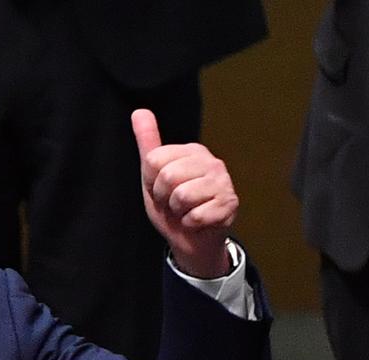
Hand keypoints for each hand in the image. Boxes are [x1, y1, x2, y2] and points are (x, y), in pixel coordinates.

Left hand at [131, 109, 237, 277]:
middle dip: (164, 198)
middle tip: (174, 203)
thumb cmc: (172, 207)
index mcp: (191, 151)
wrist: (190, 239)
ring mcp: (223, 182)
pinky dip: (191, 224)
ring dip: (178, 212)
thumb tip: (139, 111)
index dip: (151, 182)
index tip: (162, 190)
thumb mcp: (152, 175)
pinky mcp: (230, 204)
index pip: (154, 160)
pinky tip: (198, 221)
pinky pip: (195, 216)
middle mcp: (211, 161)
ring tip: (186, 211)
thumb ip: (147, 143)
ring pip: (182, 196)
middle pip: (167, 176)